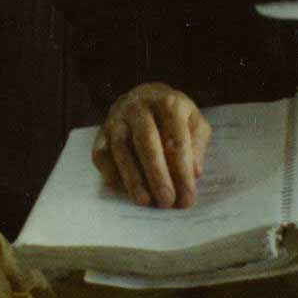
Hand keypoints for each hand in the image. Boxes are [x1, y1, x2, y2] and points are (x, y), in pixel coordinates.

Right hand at [92, 82, 212, 208]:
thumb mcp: (194, 122)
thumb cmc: (174, 115)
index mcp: (168, 103)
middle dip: (156, 174)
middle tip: (166, 201)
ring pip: (121, 148)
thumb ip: (197, 145)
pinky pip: (101, 154)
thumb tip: (193, 173)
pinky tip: (125, 190)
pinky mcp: (101, 132)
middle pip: (146, 141)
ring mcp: (117, 119)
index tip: (188, 197)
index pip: (176, 140)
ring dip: (132, 177)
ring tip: (144, 201)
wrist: (144, 96)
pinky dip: (112, 174)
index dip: (182, 171)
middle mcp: (139, 107)